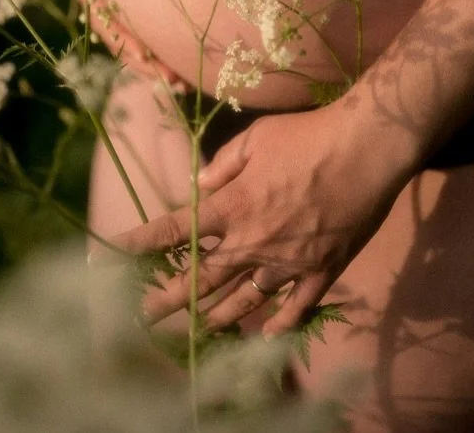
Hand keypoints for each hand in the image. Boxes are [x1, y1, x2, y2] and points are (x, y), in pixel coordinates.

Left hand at [111, 95, 412, 335]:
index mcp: (231, 205)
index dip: (138, 244)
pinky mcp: (319, 272)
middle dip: (166, 300)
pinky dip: (277, 326)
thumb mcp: (256, 138)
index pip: (173, 229)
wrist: (364, 150)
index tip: (109, 257)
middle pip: (200, 279)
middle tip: (141, 318)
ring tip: (197, 331)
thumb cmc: (307, 135)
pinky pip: (294, 310)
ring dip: (215, 318)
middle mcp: (251, 241)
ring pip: (242, 302)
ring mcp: (286, 262)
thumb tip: (200, 185)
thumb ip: (223, 164)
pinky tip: (264, 337)